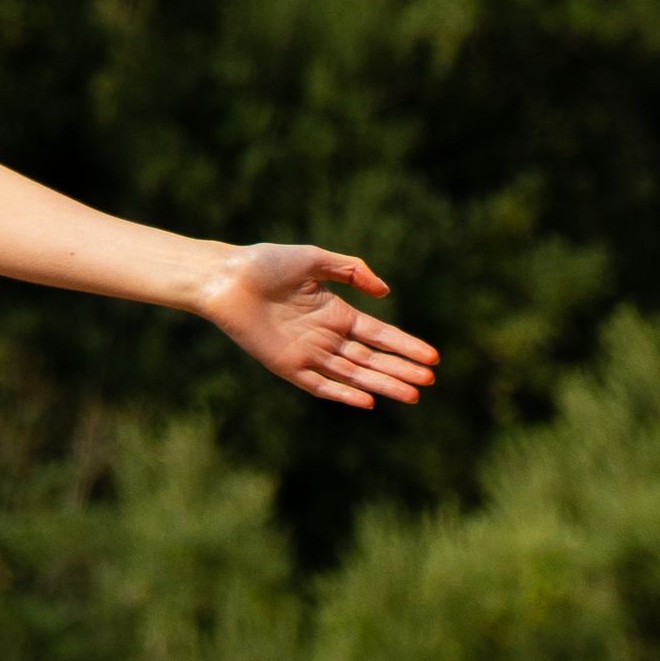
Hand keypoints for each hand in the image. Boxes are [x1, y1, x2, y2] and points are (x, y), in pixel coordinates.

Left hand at [202, 243, 434, 412]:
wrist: (227, 276)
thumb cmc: (267, 263)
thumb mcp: (316, 259)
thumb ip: (352, 271)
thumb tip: (385, 293)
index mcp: (335, 312)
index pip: (378, 334)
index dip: (405, 346)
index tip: (432, 357)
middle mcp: (325, 336)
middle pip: (371, 359)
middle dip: (401, 370)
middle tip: (430, 382)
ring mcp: (307, 353)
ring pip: (353, 374)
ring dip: (382, 384)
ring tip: (412, 394)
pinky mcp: (287, 366)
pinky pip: (320, 384)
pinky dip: (343, 394)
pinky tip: (368, 401)